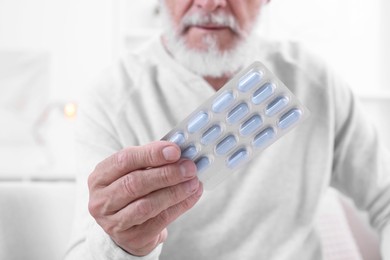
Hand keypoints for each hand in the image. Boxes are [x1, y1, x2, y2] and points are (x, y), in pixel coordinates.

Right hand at [87, 141, 202, 255]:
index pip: (124, 160)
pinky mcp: (132, 238)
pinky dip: (179, 206)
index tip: (175, 151)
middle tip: (189, 168)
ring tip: (193, 182)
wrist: (128, 227)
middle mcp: (101, 201)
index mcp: (99, 178)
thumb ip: (151, 159)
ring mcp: (114, 223)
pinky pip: (160, 220)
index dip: (151, 154)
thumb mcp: (134, 171)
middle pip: (135, 184)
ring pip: (147, 205)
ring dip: (175, 191)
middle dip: (166, 174)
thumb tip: (176, 150)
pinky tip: (192, 195)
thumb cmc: (132, 190)